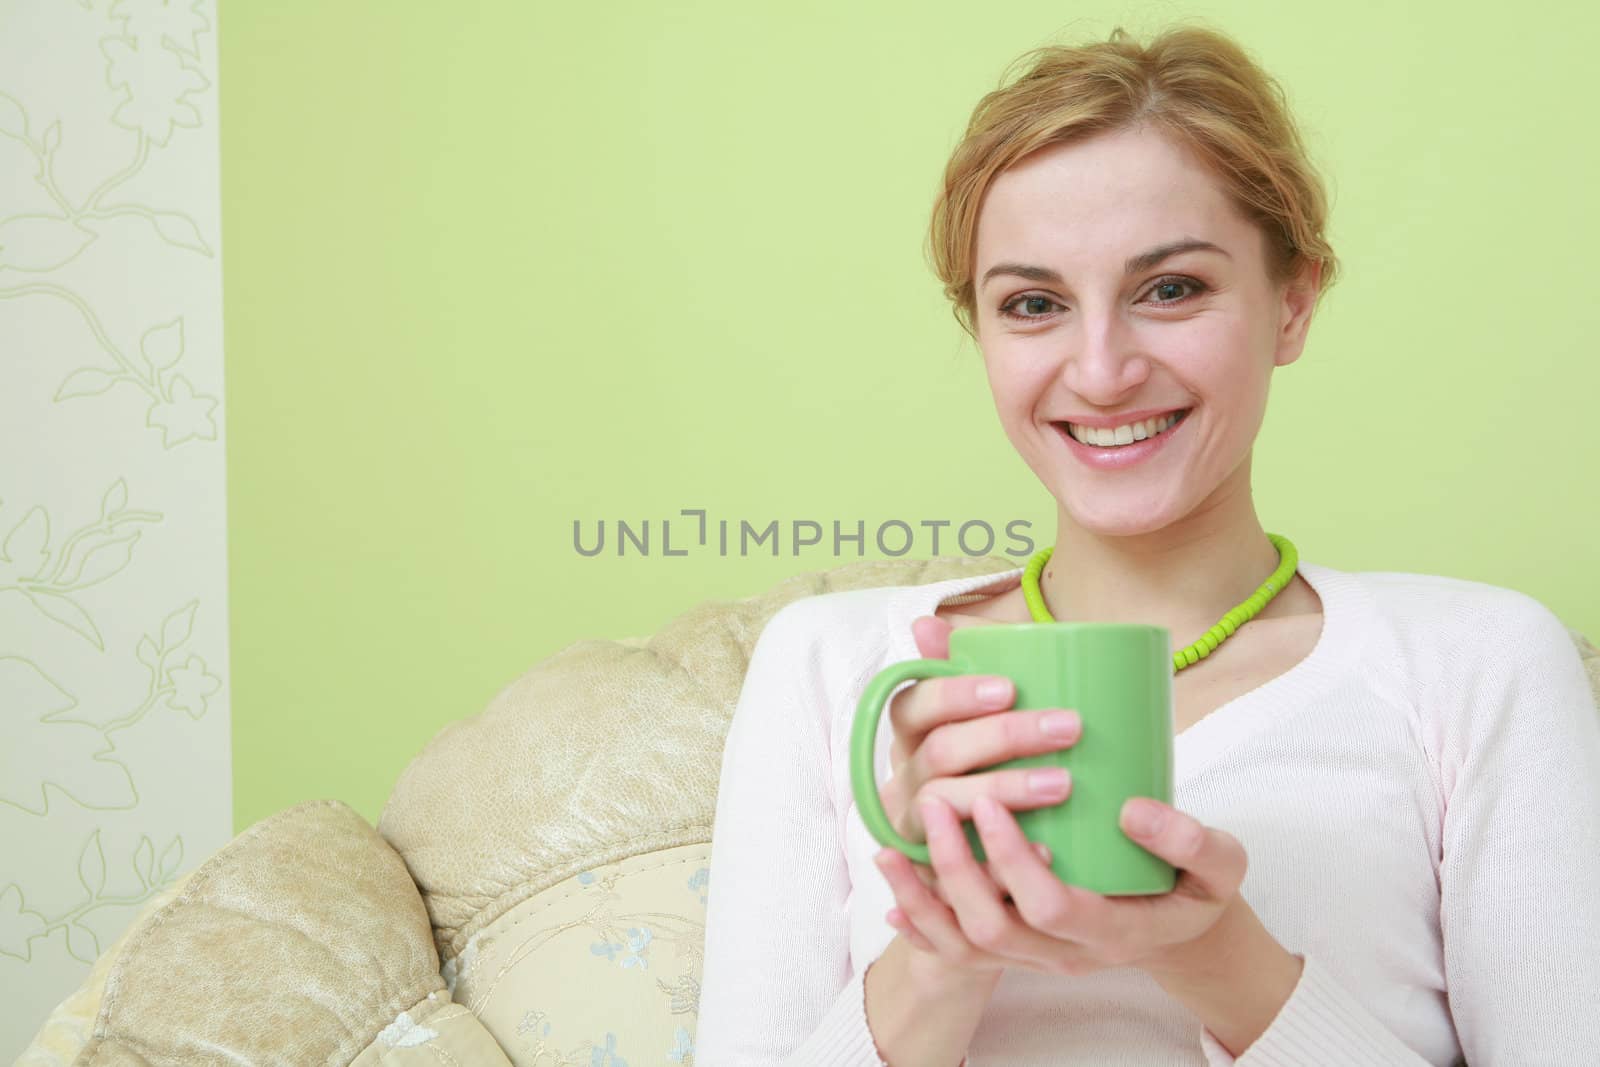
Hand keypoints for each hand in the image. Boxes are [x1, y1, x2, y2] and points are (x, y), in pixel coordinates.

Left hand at [874, 787, 1250, 980]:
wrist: (1183, 929)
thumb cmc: (1198, 888)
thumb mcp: (1220, 864)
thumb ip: (1189, 840)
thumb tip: (1134, 811)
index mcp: (1115, 932)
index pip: (1051, 907)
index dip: (1013, 859)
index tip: (990, 801)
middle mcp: (1068, 955)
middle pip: (996, 929)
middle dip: (957, 869)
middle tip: (934, 803)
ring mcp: (1039, 957)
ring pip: (968, 945)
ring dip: (924, 899)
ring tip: (887, 848)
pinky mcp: (1019, 948)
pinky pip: (960, 951)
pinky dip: (922, 925)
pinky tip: (892, 894)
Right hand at [878, 613, 1080, 906]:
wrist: (979, 856)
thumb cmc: (983, 764)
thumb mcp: (974, 716)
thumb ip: (961, 668)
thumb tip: (926, 623)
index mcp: (911, 735)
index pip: (916, 705)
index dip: (955, 694)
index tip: (1010, 687)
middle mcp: (906, 779)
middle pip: (940, 754)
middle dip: (1003, 738)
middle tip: (1068, 726)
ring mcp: (919, 829)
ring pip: (946, 809)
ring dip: (1003, 792)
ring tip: (1063, 784)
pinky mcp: (939, 876)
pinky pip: (965, 872)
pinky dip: (1004, 861)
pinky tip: (1051, 851)